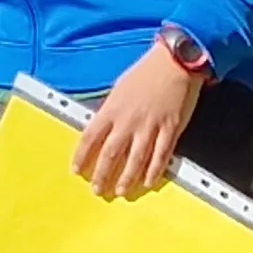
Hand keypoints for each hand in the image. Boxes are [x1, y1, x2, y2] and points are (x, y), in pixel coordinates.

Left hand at [71, 39, 204, 197]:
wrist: (175, 62)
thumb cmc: (146, 72)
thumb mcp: (119, 88)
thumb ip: (111, 111)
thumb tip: (102, 130)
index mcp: (112, 109)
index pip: (90, 138)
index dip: (82, 157)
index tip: (77, 170)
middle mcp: (128, 121)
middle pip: (110, 154)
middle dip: (102, 175)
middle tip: (98, 190)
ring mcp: (150, 126)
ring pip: (135, 160)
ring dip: (126, 178)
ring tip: (120, 191)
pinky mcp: (170, 129)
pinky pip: (160, 155)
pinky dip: (154, 171)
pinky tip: (147, 182)